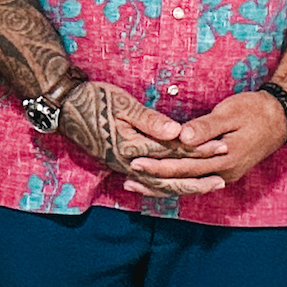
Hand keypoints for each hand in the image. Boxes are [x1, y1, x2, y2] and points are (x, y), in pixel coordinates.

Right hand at [59, 80, 226, 200]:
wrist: (63, 108)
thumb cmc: (93, 99)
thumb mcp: (122, 104)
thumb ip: (149, 120)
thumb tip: (176, 133)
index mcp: (131, 147)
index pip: (173, 151)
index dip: (199, 149)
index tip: (222, 145)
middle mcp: (128, 163)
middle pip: (168, 176)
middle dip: (196, 178)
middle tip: (222, 180)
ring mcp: (122, 167)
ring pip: (158, 185)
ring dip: (183, 187)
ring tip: (206, 187)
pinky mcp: (119, 165)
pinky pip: (147, 182)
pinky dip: (165, 187)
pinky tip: (176, 187)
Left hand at [127, 89, 286, 191]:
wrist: (281, 118)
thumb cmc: (255, 110)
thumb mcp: (230, 113)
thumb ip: (206, 126)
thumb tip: (182, 137)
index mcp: (224, 158)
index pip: (184, 166)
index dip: (159, 166)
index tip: (136, 162)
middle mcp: (223, 173)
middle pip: (183, 181)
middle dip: (154, 181)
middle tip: (128, 179)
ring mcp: (224, 175)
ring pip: (188, 186)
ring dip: (162, 187)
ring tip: (137, 186)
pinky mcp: (223, 172)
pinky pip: (195, 182)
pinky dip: (177, 183)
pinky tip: (161, 183)